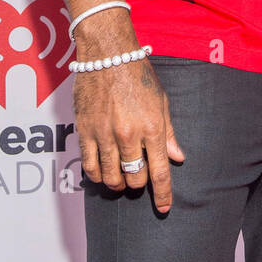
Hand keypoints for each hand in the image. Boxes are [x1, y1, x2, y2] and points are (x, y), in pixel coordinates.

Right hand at [74, 57, 184, 212]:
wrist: (108, 54)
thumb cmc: (138, 74)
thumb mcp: (161, 101)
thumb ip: (168, 133)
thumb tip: (177, 157)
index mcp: (151, 127)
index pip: (159, 172)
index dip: (163, 194)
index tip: (165, 207)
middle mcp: (128, 134)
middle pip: (134, 178)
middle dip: (138, 183)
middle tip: (138, 177)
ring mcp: (104, 134)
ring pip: (110, 176)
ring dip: (117, 182)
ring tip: (120, 177)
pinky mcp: (85, 130)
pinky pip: (89, 165)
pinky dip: (97, 175)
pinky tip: (102, 172)